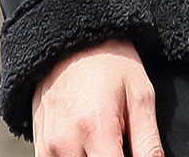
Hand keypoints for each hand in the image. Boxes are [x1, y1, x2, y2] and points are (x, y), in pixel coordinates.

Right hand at [31, 39, 163, 156]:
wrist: (73, 41)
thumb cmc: (111, 63)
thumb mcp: (141, 94)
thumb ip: (148, 141)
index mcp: (96, 128)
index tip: (134, 152)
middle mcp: (65, 144)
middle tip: (122, 140)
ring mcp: (48, 148)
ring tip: (106, 139)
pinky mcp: (40, 149)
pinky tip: (89, 142)